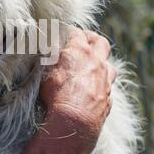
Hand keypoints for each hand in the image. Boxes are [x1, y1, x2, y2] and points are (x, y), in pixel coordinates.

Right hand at [10, 28, 115, 153]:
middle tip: (84, 41)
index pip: (77, 33)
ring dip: (100, 62)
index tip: (65, 35)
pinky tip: (92, 88)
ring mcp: (105, 80)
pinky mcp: (108, 97)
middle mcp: (97, 62)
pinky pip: (107, 86)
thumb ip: (48, 57)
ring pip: (109, 65)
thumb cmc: (55, 94)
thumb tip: (48, 49)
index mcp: (80, 51)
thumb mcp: (44, 71)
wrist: (74, 121)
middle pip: (100, 42)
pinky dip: (100, 83)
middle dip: (91, 39)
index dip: (70, 32)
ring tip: (90, 67)